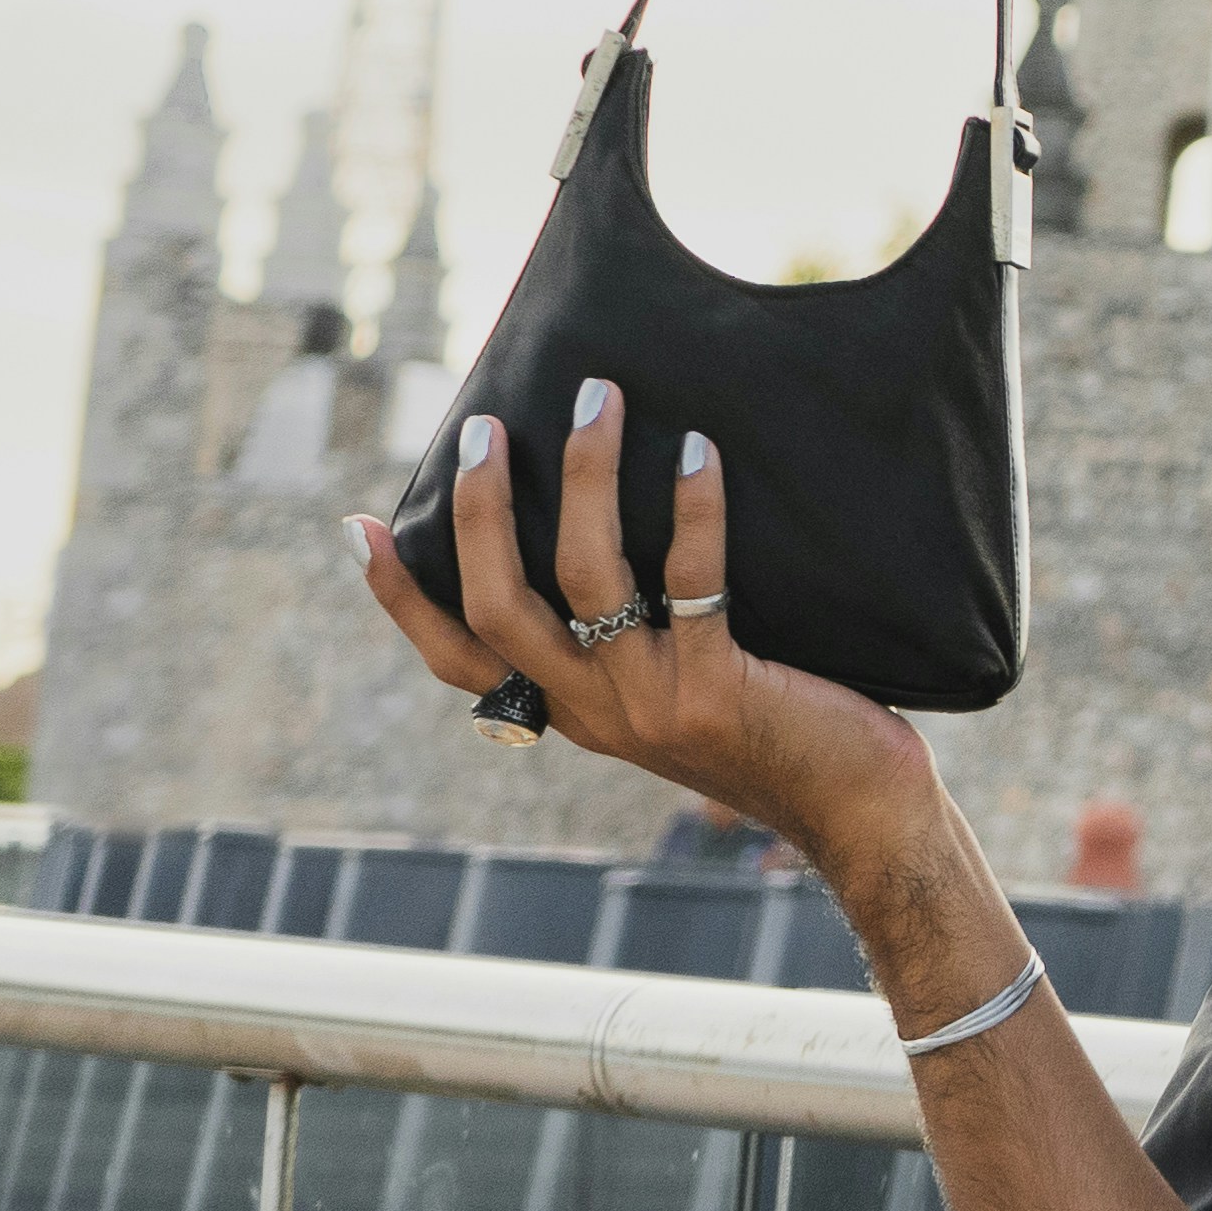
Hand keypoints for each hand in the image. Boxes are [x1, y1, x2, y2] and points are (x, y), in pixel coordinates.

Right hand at [349, 380, 928, 850]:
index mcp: (569, 712)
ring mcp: (649, 703)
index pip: (457, 660)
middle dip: (481, 509)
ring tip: (598, 400)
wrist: (854, 810)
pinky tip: (697, 451)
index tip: (357, 528)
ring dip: (585, 478)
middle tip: (488, 426)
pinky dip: (690, 508)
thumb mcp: (671, 696)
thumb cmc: (773, 728)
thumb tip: (599, 534)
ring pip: (584, 577)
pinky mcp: (715, 689)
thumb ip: (625, 643)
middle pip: (498, 605)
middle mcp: (593, 712)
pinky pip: (690, 580)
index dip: (401, 598)